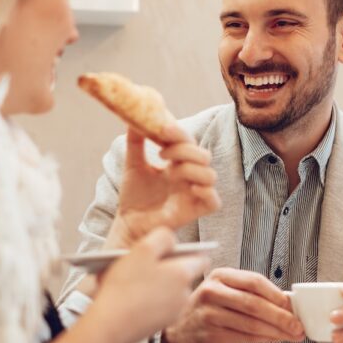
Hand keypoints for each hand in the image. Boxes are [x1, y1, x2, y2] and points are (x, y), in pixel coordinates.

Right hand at [89, 227, 211, 342]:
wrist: (109, 324)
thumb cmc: (124, 285)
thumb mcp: (142, 249)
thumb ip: (163, 237)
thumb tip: (172, 240)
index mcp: (183, 274)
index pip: (202, 259)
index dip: (188, 252)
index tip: (173, 250)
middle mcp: (184, 295)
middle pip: (185, 275)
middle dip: (171, 269)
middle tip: (148, 265)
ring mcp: (174, 312)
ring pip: (172, 291)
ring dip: (160, 285)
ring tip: (137, 282)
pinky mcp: (161, 325)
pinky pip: (162, 307)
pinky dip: (152, 301)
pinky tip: (133, 298)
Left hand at [106, 125, 220, 247]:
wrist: (128, 223)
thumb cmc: (134, 196)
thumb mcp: (133, 164)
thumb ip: (135, 142)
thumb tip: (133, 118)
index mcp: (178, 162)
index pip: (188, 142)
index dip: (179, 133)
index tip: (163, 128)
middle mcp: (189, 176)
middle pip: (203, 155)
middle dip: (184, 150)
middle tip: (162, 153)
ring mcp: (194, 193)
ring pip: (210, 175)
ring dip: (190, 169)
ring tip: (169, 174)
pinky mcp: (196, 211)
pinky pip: (213, 201)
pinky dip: (205, 191)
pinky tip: (188, 188)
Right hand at [161, 268, 304, 342]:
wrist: (180, 328)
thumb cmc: (208, 308)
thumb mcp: (225, 291)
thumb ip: (251, 294)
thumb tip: (287, 305)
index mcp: (220, 276)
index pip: (254, 281)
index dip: (276, 294)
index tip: (292, 305)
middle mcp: (212, 292)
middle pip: (254, 304)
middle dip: (281, 317)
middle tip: (297, 325)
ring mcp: (209, 313)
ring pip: (251, 323)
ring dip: (276, 331)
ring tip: (290, 335)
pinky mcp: (211, 333)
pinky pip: (244, 337)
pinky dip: (263, 339)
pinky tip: (273, 339)